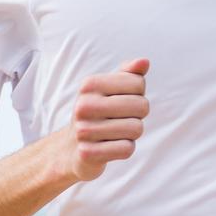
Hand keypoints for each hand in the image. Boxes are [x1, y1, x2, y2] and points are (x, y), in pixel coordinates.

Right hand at [63, 58, 149, 181]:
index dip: (138, 94)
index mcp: (89, 85)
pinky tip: (110, 147)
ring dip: (132, 134)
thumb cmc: (97, 114)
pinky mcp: (88, 153)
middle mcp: (83, 105)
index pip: (138, 84)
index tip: (122, 101)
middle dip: (139, 115)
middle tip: (122, 119)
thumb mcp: (109, 90)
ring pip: (136, 129)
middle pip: (141, 106)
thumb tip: (144, 62)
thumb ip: (128, 74)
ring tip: (115, 133)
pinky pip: (126, 149)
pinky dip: (124, 149)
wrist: (71, 149)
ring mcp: (84, 130)